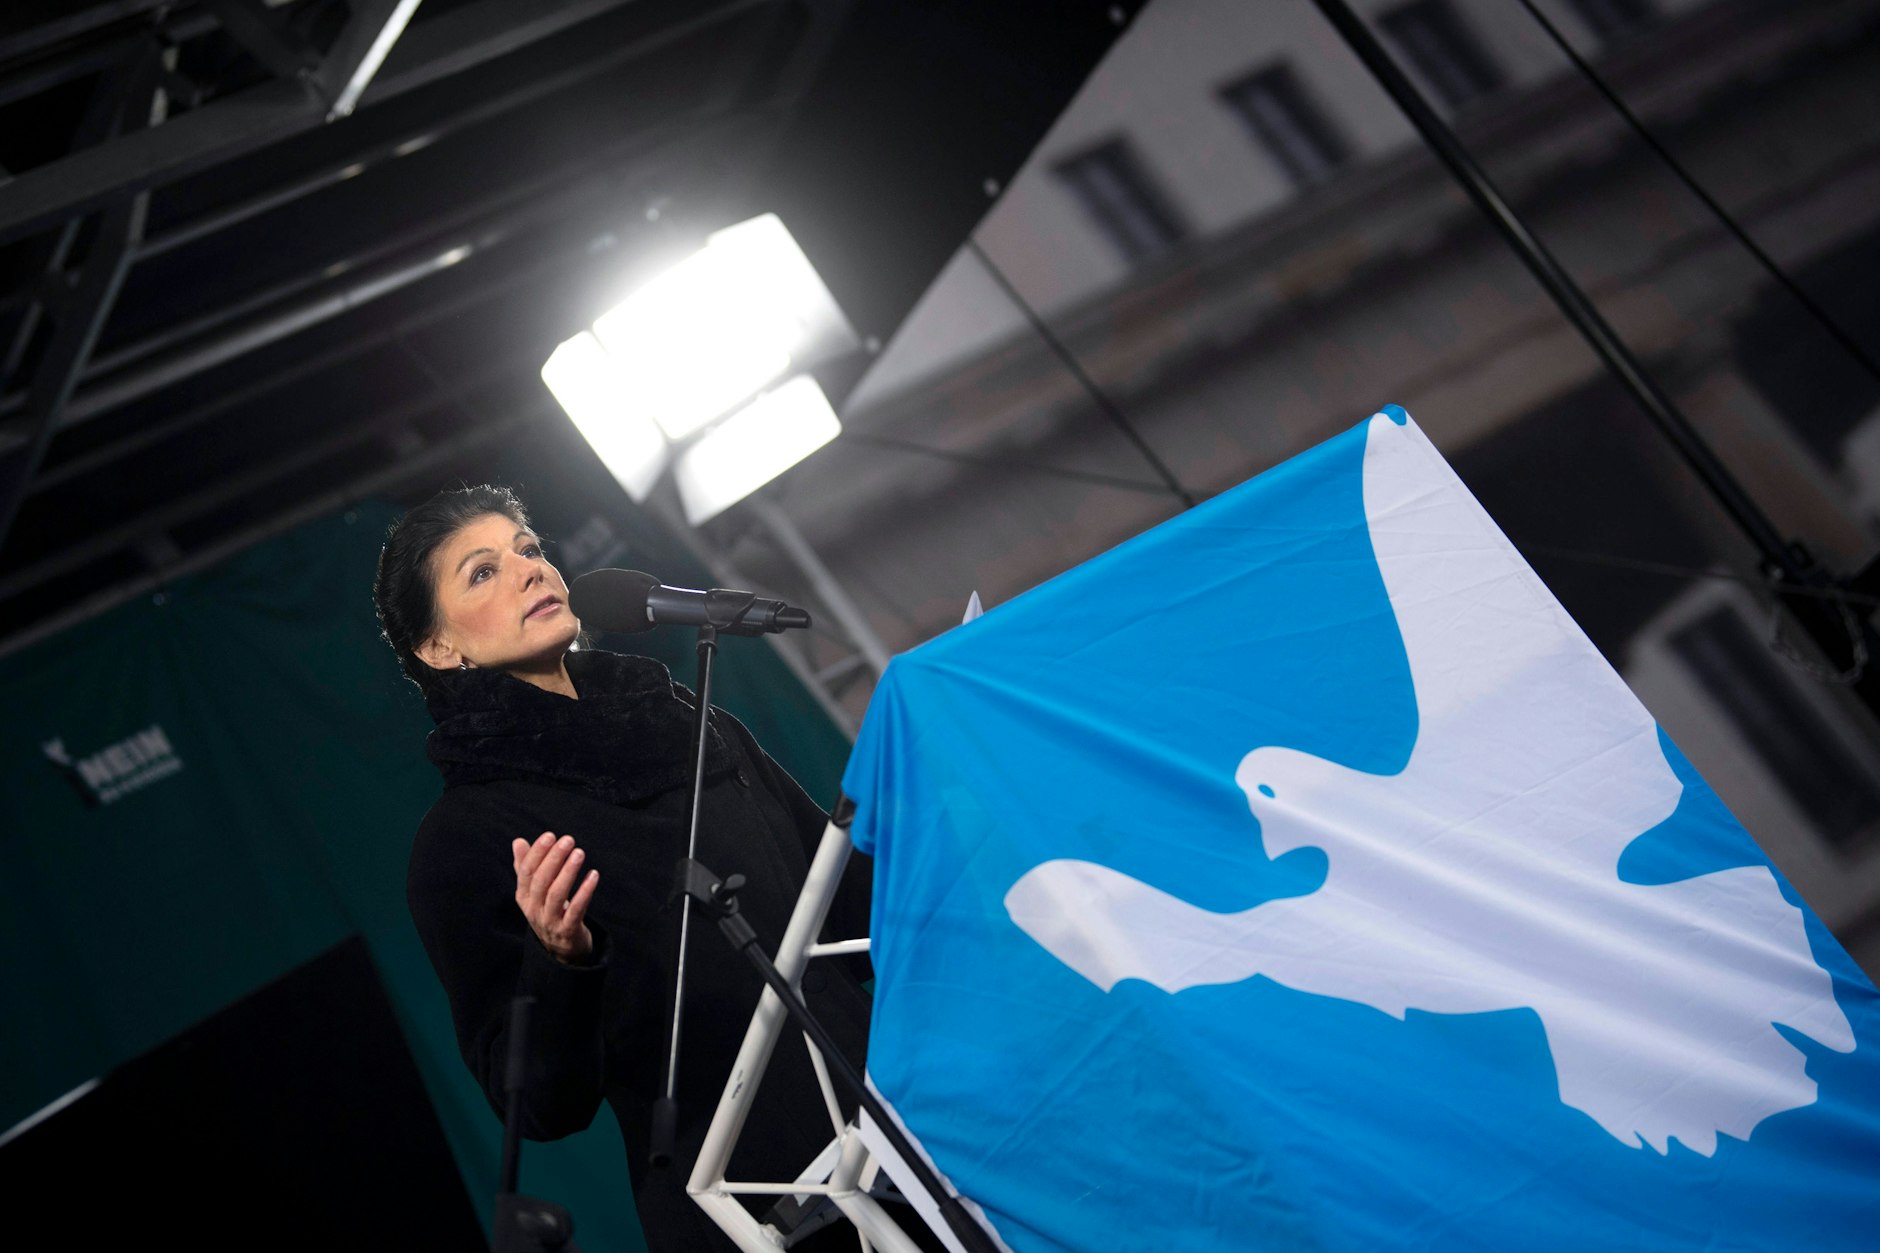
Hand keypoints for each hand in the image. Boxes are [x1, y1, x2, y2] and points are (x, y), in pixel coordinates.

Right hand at [513, 832, 599, 963]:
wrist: (560, 951)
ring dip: (568, 872)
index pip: (526, 872)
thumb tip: (518, 841)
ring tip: (579, 853)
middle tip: (568, 840)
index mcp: (524, 897)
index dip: (537, 853)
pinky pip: (576, 910)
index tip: (550, 836)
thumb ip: (526, 867)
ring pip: (556, 895)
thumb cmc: (549, 912)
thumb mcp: (534, 893)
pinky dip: (584, 892)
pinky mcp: (568, 931)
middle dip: (553, 859)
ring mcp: (550, 922)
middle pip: (540, 882)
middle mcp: (533, 910)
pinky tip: (593, 875)